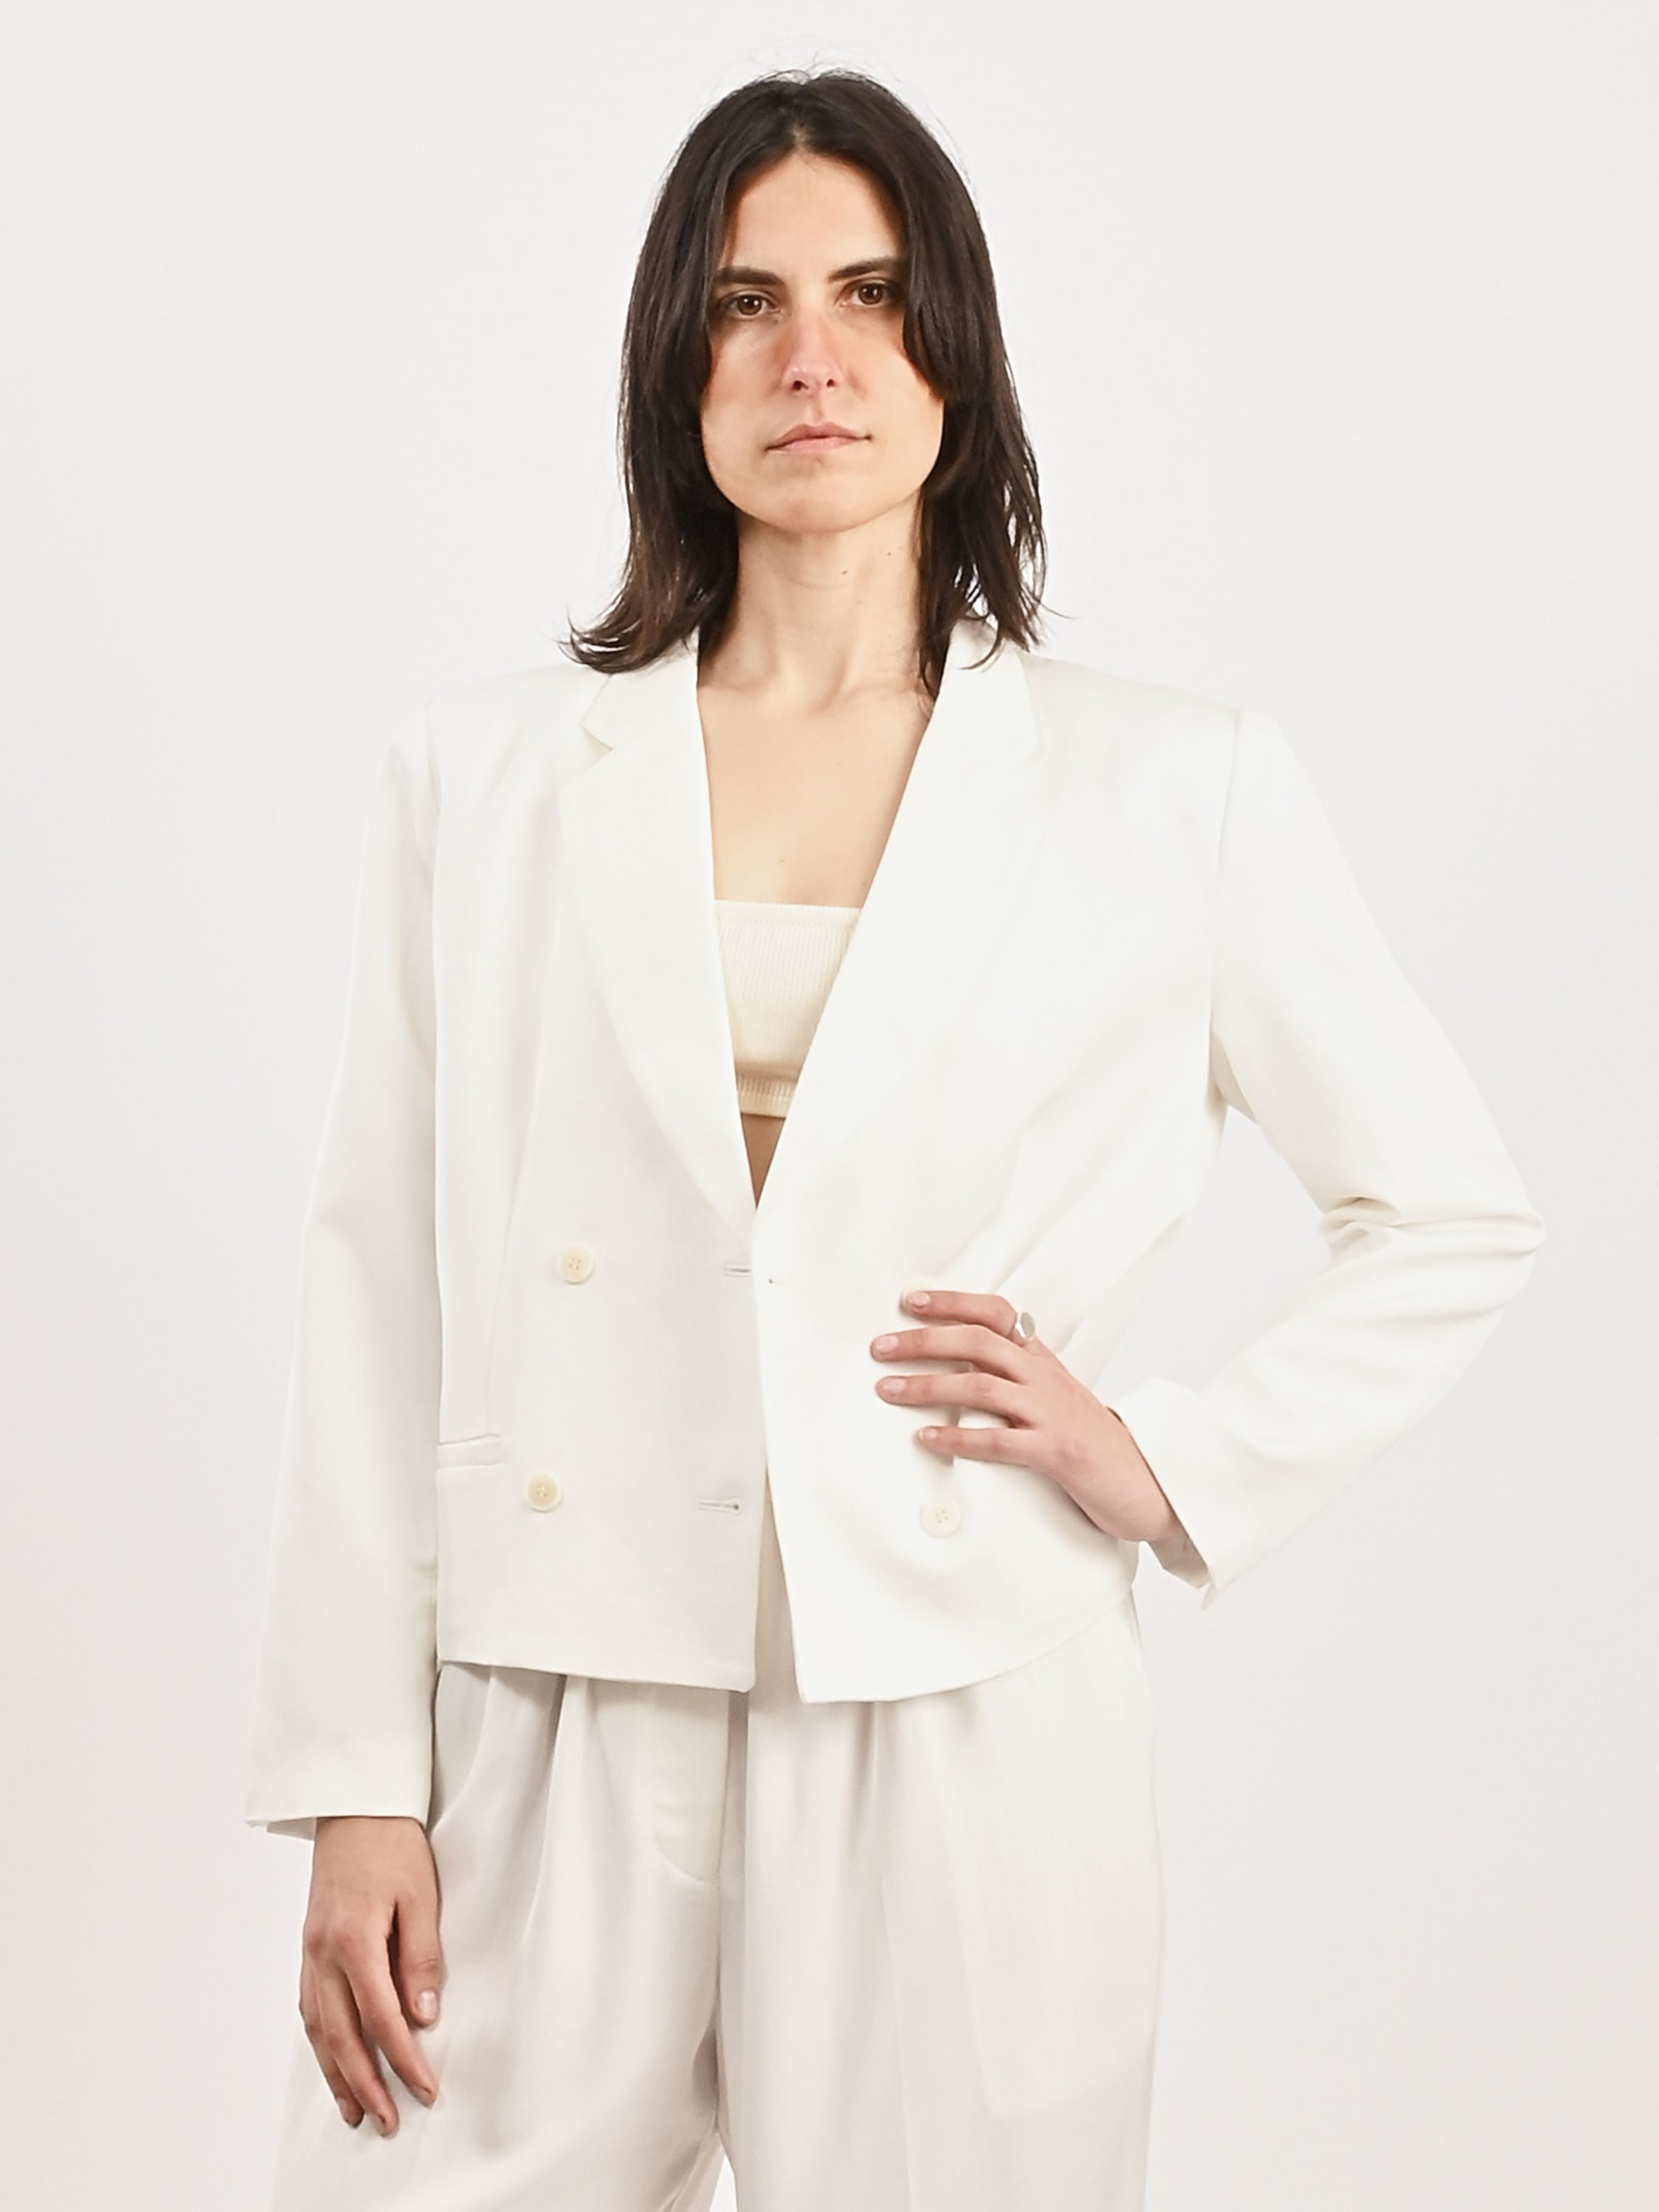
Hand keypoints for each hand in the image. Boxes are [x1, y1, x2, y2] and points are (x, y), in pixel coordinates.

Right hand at [299, 1815, 443, 2134]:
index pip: (382, 2018)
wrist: (354, 1805)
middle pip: (341, 2036)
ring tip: (355, 2110)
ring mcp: (309, 1952)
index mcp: (353, 1940)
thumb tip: (424, 2018)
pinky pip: (308, 2007)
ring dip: (336, 2073)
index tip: (425, 2089)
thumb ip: (421, 1959)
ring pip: (318, 2029)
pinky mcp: (307, 1947)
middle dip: (365, 2084)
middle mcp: (322, 1953)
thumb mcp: (420, 1897)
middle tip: (386, 2121)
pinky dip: (320, 2042)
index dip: (404, 2060)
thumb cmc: (392, 1844)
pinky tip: (332, 2060)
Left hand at [870, 1287, 1183, 1544]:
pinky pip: (1001, 1441)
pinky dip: (960, 1438)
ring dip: (928, 1386)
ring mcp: (1053, 1413)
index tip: (911, 1300)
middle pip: (978, 1342)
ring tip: (888, 1390)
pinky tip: (928, 1438)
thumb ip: (1018, 1379)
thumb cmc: (1093, 1444)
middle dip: (924, 1340)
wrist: (1149, 1484)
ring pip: (982, 1386)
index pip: (997, 1314)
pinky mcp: (1058, 1452)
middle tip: (880, 1347)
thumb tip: (962, 1369)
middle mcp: (1046, 1379)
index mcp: (1044, 1362)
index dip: (954, 1302)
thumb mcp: (1057, 1399)